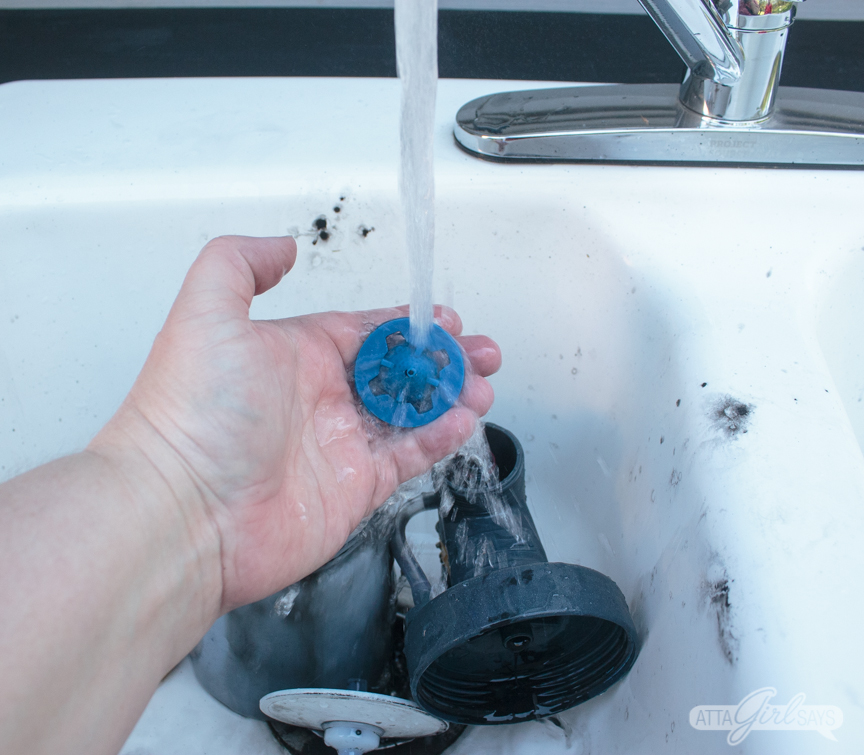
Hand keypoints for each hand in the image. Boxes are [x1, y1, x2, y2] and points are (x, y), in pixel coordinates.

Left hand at [91, 235, 499, 611]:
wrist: (184, 512)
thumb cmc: (191, 412)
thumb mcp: (208, 313)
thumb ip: (240, 264)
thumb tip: (282, 246)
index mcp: (295, 354)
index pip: (366, 331)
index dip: (408, 325)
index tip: (446, 320)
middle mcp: (320, 397)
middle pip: (397, 370)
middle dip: (442, 360)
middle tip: (480, 355)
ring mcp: (340, 444)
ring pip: (410, 412)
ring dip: (449, 397)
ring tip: (482, 386)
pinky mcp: (354, 488)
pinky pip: (408, 456)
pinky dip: (439, 438)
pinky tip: (463, 420)